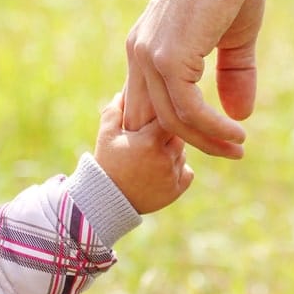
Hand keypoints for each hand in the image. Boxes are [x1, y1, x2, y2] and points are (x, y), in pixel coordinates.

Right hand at [93, 93, 193, 214]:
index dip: (164, 118)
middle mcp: (164, 157)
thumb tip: (123, 92)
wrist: (108, 200)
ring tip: (155, 155)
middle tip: (155, 138)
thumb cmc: (107, 165)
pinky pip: (187, 172)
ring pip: (183, 154)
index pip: (170, 119)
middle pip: (179, 136)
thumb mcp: (106, 136)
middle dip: (169, 135)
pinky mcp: (176, 190)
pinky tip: (163, 169)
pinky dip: (179, 170)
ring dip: (174, 152)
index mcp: (149, 141)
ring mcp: (172, 175)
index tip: (156, 120)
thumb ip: (114, 111)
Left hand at [123, 0, 264, 157]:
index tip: (209, 141)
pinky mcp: (167, 57)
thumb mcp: (233, 38)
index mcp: (147, 48)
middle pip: (155, 120)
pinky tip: (235, 133)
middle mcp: (139, 54)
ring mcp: (149, 56)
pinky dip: (212, 128)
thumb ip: (232, 76)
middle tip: (227, 152)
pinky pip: (188, 110)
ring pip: (173, 121)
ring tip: (237, 147)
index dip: (175, 130)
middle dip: (188, 144)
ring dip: (208, 140)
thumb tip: (241, 117)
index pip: (149, 104)